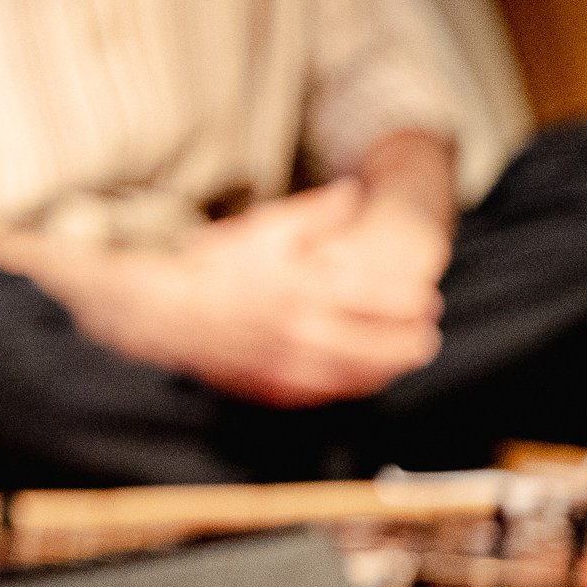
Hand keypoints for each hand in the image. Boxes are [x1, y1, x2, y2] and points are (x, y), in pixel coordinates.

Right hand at [71, 183, 443, 407]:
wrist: (160, 311)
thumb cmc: (212, 265)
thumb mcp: (263, 228)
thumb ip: (315, 213)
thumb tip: (355, 193)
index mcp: (306, 288)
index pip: (382, 300)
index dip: (412, 302)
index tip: (427, 299)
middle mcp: (304, 333)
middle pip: (383, 347)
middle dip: (412, 340)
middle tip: (426, 333)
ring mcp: (291, 367)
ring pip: (361, 376)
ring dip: (389, 367)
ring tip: (404, 356)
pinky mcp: (274, 388)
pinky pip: (328, 393)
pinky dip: (351, 385)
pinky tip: (359, 376)